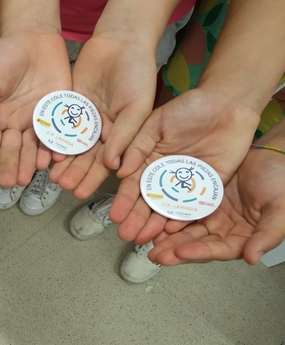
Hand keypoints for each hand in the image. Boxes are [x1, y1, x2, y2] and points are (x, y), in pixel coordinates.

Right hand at [0, 31, 70, 193]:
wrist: (35, 38)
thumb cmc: (5, 56)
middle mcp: (15, 126)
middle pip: (11, 151)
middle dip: (9, 167)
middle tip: (8, 183)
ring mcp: (37, 123)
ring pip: (32, 148)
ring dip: (29, 163)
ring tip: (27, 177)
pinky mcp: (57, 116)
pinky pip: (56, 136)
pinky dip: (54, 147)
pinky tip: (52, 159)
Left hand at [49, 35, 157, 198]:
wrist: (120, 42)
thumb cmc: (137, 74)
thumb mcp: (137, 107)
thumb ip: (125, 136)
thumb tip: (115, 167)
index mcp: (120, 134)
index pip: (105, 163)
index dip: (93, 178)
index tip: (81, 193)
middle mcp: (100, 130)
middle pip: (85, 157)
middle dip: (75, 173)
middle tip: (63, 187)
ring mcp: (83, 118)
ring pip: (71, 144)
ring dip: (62, 161)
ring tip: (52, 176)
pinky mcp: (69, 104)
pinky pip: (60, 124)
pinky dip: (54, 138)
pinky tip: (46, 151)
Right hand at [110, 88, 259, 242]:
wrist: (228, 105)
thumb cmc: (190, 107)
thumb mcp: (156, 122)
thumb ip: (137, 146)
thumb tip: (119, 170)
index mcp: (148, 160)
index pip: (133, 184)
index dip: (124, 200)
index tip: (115, 216)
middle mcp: (165, 176)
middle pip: (148, 202)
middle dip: (136, 219)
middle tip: (126, 235)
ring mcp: (186, 184)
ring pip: (168, 209)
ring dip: (155, 225)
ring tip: (143, 239)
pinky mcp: (207, 188)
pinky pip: (194, 208)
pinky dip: (183, 220)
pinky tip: (171, 231)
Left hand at [148, 120, 284, 264]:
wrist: (275, 154)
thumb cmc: (282, 180)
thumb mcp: (281, 208)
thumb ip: (267, 235)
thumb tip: (251, 259)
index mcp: (243, 238)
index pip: (217, 250)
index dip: (198, 253)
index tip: (179, 253)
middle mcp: (224, 230)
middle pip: (196, 244)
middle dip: (174, 250)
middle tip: (154, 254)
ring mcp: (211, 215)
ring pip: (185, 229)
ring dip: (166, 236)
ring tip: (147, 240)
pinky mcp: (201, 199)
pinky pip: (181, 209)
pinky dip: (168, 214)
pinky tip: (153, 217)